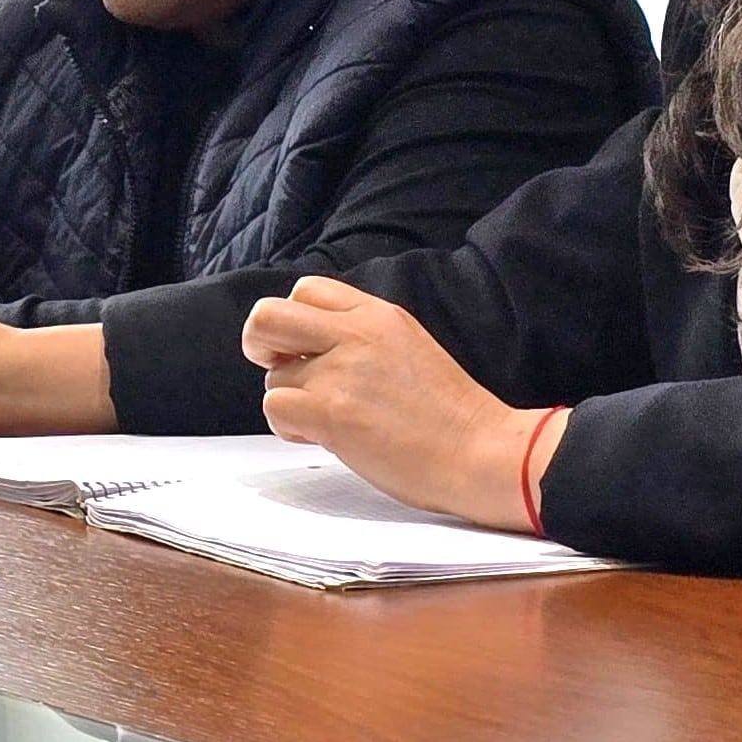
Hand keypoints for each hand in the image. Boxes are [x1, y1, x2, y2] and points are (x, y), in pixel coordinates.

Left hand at [242, 276, 551, 532]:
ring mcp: (341, 372)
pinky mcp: (331, 413)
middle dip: (260, 343)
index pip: (306, 289)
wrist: (482, 452)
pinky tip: (317, 436)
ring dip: (288, 400)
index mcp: (378, 315)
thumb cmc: (450, 414)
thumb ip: (363, 337)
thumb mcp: (408, 346)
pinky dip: (287, 426)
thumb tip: (312, 349)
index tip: (303, 349)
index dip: (293, 320)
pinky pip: (274, 407)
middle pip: (267, 315)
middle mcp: (355, 334)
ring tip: (324, 420)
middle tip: (280, 370)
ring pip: (273, 375)